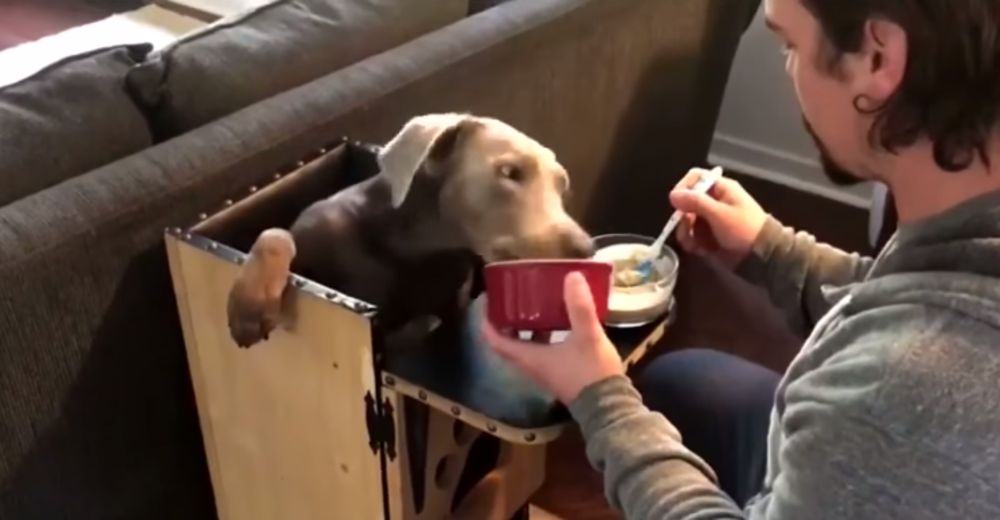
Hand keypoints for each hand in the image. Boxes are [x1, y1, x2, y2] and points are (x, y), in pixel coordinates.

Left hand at [480, 272, 623, 403]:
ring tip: (536, 305)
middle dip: (507, 320)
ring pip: (527, 346)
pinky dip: (545, 335)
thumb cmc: (591, 372)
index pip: (495, 340)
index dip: (487, 321)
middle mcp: (532, 366)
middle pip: (509, 342)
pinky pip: (543, 350)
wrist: (609, 406)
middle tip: (513, 299)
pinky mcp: (560, 373)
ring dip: (527, 327)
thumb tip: (571, 276)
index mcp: (530, 357)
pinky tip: (562, 321)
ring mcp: (546, 371)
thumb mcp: (587, 336)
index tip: (487, 302)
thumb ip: (579, 307)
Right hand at [669, 169, 767, 267]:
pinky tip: (701, 250)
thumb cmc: (743, 229)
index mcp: (721, 189)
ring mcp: (712, 219)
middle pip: (687, 202)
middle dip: (684, 218)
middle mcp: (715, 201)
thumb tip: (672, 195)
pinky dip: (694, 243)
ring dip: (687, 233)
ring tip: (695, 245)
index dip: (683, 188)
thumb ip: (695, 202)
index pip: (695, 178)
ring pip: (688, 221)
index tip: (677, 204)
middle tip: (687, 229)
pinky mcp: (711, 235)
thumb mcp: (719, 213)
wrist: (761, 255)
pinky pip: (694, 235)